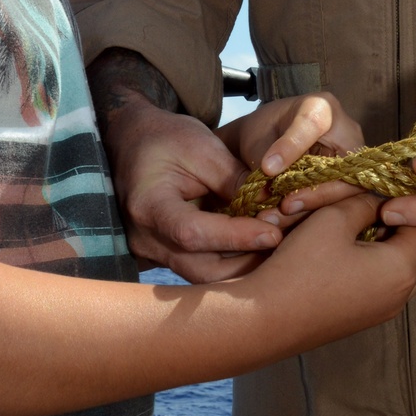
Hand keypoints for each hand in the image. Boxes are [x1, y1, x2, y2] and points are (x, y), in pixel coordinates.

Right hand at [103, 97, 287, 281]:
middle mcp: (145, 239)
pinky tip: (254, 248)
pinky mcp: (165, 255)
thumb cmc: (166, 138)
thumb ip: (234, 180)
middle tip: (282, 245)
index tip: (273, 233)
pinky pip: (199, 269)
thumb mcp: (202, 147)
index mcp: (149, 206)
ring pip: (203, 276)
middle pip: (200, 269)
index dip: (235, 237)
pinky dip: (229, 262)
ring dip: (241, 267)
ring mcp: (152, 252)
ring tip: (273, 248)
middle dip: (245, 262)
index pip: (193, 233)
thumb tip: (269, 207)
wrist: (133, 142)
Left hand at [218, 91, 365, 224]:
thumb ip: (262, 160)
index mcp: (320, 107)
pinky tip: (290, 220)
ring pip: (345, 189)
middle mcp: (346, 130)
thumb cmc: (264, 132)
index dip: (291, 148)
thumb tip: (266, 193)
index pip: (311, 125)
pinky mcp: (351, 181)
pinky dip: (315, 213)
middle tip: (284, 206)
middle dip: (314, 192)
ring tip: (281, 216)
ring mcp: (353, 158)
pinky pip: (341, 201)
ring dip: (313, 208)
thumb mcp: (256, 139)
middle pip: (342, 165)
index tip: (268, 168)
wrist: (271, 140)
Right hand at [251, 196, 415, 342]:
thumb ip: (366, 202)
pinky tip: (348, 246)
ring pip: (399, 264)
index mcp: (403, 269)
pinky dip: (374, 260)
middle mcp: (402, 294)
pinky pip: (382, 282)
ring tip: (359, 219)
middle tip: (374, 198)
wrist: (266, 319)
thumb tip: (381, 198)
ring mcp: (383, 310)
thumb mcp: (334, 219)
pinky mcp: (364, 318)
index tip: (391, 182)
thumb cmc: (301, 266)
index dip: (410, 199)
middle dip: (399, 219)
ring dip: (386, 240)